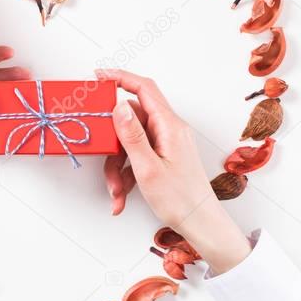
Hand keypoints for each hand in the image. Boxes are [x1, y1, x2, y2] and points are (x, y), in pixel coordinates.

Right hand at [96, 68, 251, 273]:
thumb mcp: (148, 168)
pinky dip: (127, 174)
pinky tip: (123, 196)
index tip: (99, 76)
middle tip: (104, 162)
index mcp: (169, 126)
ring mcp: (166, 143)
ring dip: (118, 167)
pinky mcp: (163, 156)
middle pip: (131, 121)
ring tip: (117, 191)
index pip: (144, 89)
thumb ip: (132, 135)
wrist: (200, 223)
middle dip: (113, 145)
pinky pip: (137, 157)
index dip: (121, 78)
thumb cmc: (180, 199)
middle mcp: (169, 130)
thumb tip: (119, 106)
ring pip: (130, 143)